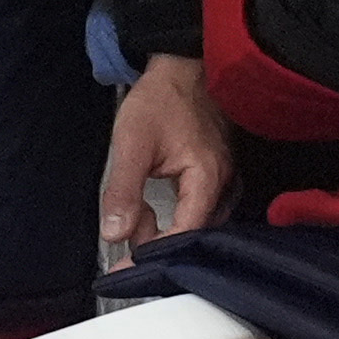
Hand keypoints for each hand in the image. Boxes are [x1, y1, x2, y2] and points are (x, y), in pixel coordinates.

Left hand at [97, 50, 229, 265]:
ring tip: (134, 226)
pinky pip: (198, 208)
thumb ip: (122, 192)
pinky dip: (174, 218)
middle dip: (160, 246)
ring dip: (165, 231)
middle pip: (196, 233)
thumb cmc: (161, 99)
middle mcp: (223, 182)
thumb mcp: (131, 144)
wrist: (183, 67)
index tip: (126, 272)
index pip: (185, 233)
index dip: (155, 255)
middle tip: (126, 251)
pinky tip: (151, 212)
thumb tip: (115, 234)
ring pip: (197, 222)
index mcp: (207, 178)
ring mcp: (223, 178)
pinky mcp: (215, 173)